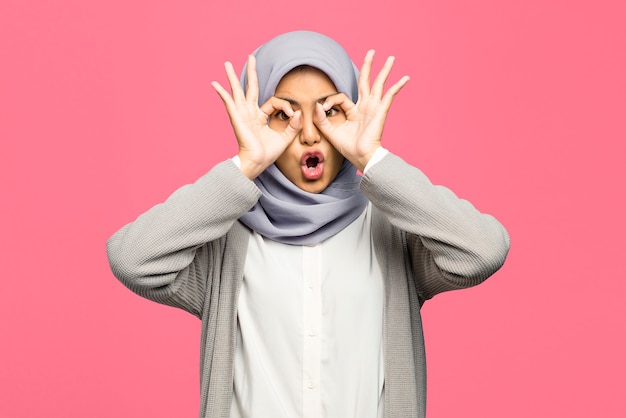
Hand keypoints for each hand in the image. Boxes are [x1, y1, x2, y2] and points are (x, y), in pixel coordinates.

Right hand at [211, 55, 301, 178]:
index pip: (273, 102)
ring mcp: (242, 114)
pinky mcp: (237, 117)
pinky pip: (228, 102)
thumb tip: (300, 113)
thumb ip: (293, 126)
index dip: (285, 105)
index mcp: (260, 117)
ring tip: (227, 63)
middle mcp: (250, 113)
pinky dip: (222, 92)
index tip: (293, 114)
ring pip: (237, 91)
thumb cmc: (268, 154)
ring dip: (232, 76)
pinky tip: (214, 83)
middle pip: (250, 88)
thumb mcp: (285, 138)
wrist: (257, 162)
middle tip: (250, 57)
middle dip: (251, 72)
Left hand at [313, 50, 409, 171]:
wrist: (362, 157)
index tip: (323, 108)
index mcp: (354, 111)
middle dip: (368, 66)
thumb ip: (321, 119)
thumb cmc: (348, 148)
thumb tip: (317, 104)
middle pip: (366, 81)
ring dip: (384, 70)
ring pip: (379, 84)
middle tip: (372, 51)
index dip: (330, 100)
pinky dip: (397, 86)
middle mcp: (365, 107)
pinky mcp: (380, 111)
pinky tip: (405, 78)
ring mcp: (374, 108)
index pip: (341, 97)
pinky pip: (390, 96)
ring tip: (391, 58)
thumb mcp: (330, 132)